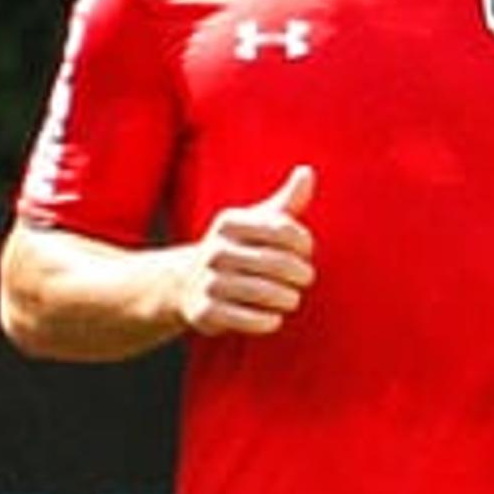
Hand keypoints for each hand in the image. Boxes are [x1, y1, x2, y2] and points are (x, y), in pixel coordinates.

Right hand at [180, 164, 315, 336]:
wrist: (185, 285)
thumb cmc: (237, 250)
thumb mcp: (257, 222)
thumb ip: (286, 201)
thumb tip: (307, 172)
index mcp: (229, 223)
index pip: (282, 229)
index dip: (304, 243)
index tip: (305, 252)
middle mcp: (215, 250)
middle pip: (277, 263)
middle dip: (300, 274)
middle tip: (304, 280)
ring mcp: (208, 282)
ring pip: (264, 292)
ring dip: (287, 298)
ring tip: (291, 299)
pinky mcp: (205, 311)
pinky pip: (246, 318)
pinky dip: (267, 321)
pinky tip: (274, 318)